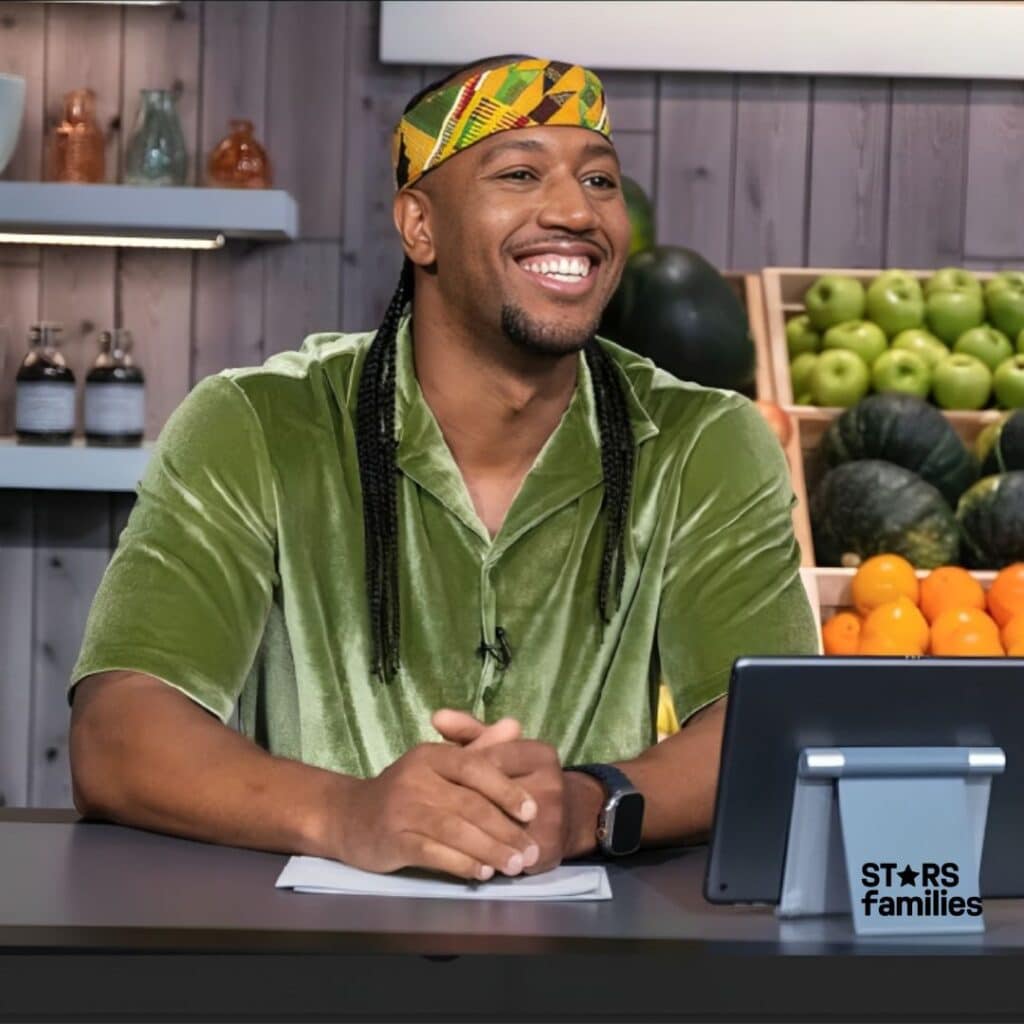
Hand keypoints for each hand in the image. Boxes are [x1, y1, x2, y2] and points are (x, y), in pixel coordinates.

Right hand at [329, 741, 540, 881]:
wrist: (350, 816)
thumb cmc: (406, 789)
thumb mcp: (440, 762)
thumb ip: (480, 747)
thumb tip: (515, 726)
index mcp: (431, 756)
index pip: (475, 768)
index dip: (506, 789)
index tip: (532, 811)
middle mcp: (416, 778)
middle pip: (469, 804)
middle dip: (505, 830)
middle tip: (531, 851)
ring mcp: (402, 810)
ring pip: (455, 830)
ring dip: (490, 850)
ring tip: (515, 865)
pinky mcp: (392, 840)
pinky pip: (433, 853)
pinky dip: (461, 864)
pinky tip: (482, 873)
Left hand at [432, 710, 601, 871]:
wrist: (571, 815)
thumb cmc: (524, 777)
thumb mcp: (500, 748)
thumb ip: (469, 732)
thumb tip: (437, 716)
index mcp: (539, 754)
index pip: (487, 762)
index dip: (459, 776)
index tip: (440, 784)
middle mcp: (551, 782)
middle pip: (491, 795)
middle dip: (459, 805)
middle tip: (432, 813)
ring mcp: (553, 817)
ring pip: (497, 827)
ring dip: (467, 834)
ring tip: (440, 836)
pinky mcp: (549, 848)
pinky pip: (507, 853)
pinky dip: (482, 856)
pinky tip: (461, 856)